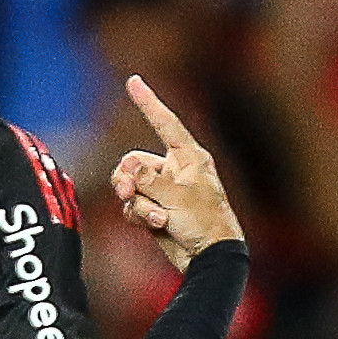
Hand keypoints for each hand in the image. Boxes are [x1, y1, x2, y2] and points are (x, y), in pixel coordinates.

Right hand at [107, 77, 240, 257]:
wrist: (210, 257)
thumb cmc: (204, 222)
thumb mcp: (177, 197)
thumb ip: (149, 180)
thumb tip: (129, 169)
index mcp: (189, 157)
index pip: (165, 123)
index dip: (148, 102)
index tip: (133, 81)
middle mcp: (174, 171)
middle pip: (134, 162)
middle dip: (128, 179)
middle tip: (128, 192)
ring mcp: (163, 192)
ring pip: (131, 187)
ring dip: (137, 203)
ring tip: (154, 217)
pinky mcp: (154, 211)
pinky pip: (134, 206)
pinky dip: (141, 216)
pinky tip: (158, 226)